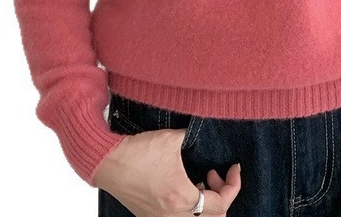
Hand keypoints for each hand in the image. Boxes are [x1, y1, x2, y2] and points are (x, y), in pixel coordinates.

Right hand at [92, 126, 241, 215]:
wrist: (107, 162)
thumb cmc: (137, 152)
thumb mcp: (172, 139)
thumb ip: (192, 137)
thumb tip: (203, 131)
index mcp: (182, 199)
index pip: (221, 203)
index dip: (233, 184)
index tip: (234, 168)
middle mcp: (173, 216)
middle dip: (221, 196)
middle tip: (215, 174)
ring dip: (205, 204)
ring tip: (200, 180)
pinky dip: (190, 208)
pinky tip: (184, 186)